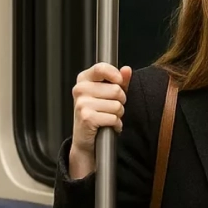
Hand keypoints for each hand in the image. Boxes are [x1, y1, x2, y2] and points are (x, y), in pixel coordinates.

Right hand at [70, 62, 132, 176]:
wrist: (86, 140)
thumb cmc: (97, 115)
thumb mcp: (108, 95)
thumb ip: (119, 81)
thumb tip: (127, 70)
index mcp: (84, 79)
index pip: (101, 68)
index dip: (116, 75)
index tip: (120, 82)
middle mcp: (80, 89)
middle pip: (116, 90)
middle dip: (121, 101)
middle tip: (112, 108)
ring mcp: (82, 103)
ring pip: (117, 105)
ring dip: (119, 115)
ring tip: (109, 117)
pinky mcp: (87, 118)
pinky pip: (113, 118)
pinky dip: (116, 124)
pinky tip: (108, 125)